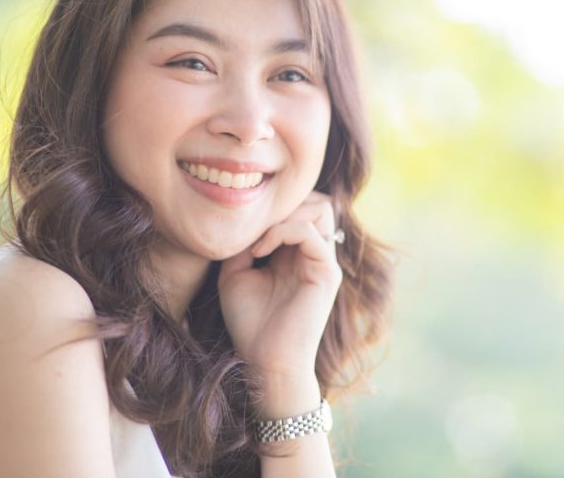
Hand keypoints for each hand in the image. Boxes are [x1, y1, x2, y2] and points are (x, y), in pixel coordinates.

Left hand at [217, 191, 342, 379]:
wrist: (266, 362)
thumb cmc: (250, 324)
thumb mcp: (236, 274)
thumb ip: (243, 243)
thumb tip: (244, 218)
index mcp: (296, 254)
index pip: (299, 208)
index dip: (273, 205)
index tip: (242, 222)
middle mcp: (315, 254)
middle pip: (315, 201)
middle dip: (284, 203)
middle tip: (253, 222)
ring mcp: (324, 262)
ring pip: (319, 208)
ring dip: (283, 214)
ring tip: (257, 237)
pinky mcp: (326, 272)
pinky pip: (310, 232)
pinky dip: (281, 232)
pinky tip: (260, 249)